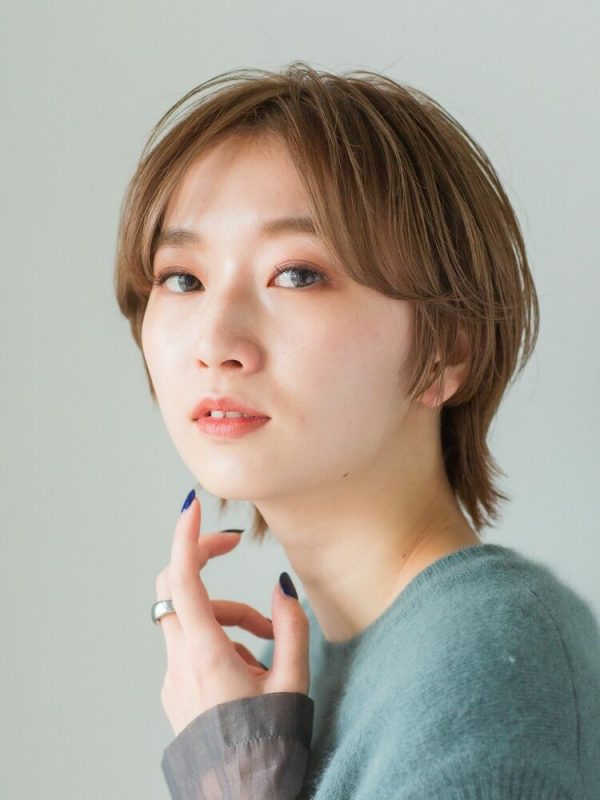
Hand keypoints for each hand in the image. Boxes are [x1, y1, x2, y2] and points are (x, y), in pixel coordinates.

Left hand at [155, 491, 309, 736]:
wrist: (239, 799)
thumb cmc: (266, 746)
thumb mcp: (291, 684)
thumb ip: (290, 627)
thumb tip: (281, 588)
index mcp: (206, 653)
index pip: (183, 579)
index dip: (186, 537)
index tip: (193, 507)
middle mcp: (179, 660)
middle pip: (175, 586)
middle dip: (205, 562)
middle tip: (234, 549)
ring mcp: (172, 676)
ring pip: (188, 617)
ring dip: (227, 613)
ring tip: (270, 640)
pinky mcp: (175, 689)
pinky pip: (190, 644)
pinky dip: (218, 638)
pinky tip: (250, 667)